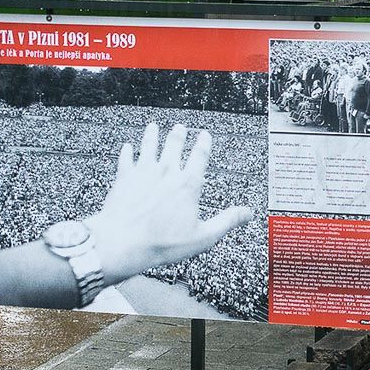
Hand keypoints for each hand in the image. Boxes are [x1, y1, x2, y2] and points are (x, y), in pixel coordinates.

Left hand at [85, 123, 251, 283]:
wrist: (123, 242)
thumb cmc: (163, 243)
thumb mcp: (203, 237)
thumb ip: (226, 222)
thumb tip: (247, 213)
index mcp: (187, 184)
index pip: (199, 156)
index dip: (203, 143)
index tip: (205, 135)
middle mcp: (166, 172)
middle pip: (174, 146)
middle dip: (178, 135)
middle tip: (180, 127)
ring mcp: (143, 172)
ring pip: (149, 146)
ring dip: (152, 135)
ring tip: (154, 127)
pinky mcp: (124, 178)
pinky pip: (126, 160)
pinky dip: (127, 152)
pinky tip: (127, 147)